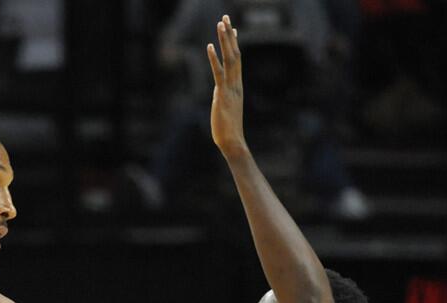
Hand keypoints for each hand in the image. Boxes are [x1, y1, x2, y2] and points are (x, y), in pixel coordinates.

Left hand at [206, 15, 246, 155]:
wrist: (232, 142)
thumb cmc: (228, 129)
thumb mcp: (226, 107)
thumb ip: (223, 96)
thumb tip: (218, 90)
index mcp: (237, 86)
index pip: (237, 60)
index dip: (234, 44)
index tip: (233, 29)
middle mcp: (236, 84)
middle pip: (235, 54)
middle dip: (230, 35)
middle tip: (225, 17)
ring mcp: (230, 88)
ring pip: (230, 59)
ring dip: (225, 40)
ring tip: (221, 23)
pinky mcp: (222, 94)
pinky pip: (218, 73)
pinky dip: (214, 58)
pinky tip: (209, 46)